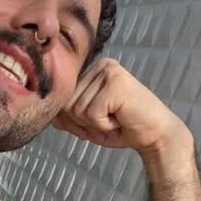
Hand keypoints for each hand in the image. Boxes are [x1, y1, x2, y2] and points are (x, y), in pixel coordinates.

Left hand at [53, 58, 188, 154]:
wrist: (155, 134)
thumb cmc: (122, 128)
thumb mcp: (87, 122)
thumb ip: (66, 116)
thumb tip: (45, 112)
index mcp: (92, 71)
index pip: (63, 99)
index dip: (75, 120)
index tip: (98, 121)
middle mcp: (100, 66)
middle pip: (67, 104)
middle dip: (84, 123)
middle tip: (109, 121)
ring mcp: (109, 72)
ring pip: (77, 110)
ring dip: (95, 125)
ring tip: (116, 119)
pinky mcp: (115, 84)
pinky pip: (91, 114)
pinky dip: (103, 125)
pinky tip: (120, 118)